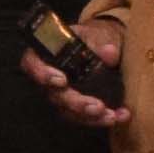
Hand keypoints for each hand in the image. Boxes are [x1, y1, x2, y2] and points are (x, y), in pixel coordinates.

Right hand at [20, 15, 132, 135]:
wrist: (106, 46)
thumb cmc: (95, 37)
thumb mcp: (99, 34)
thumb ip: (102, 42)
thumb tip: (109, 52)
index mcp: (47, 54)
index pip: (31, 64)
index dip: (42, 74)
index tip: (62, 80)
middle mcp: (50, 78)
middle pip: (55, 95)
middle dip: (76, 103)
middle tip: (96, 106)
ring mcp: (62, 94)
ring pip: (69, 112)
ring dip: (91, 117)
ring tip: (111, 116)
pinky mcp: (77, 106)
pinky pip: (85, 117)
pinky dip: (103, 118)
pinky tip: (121, 116)